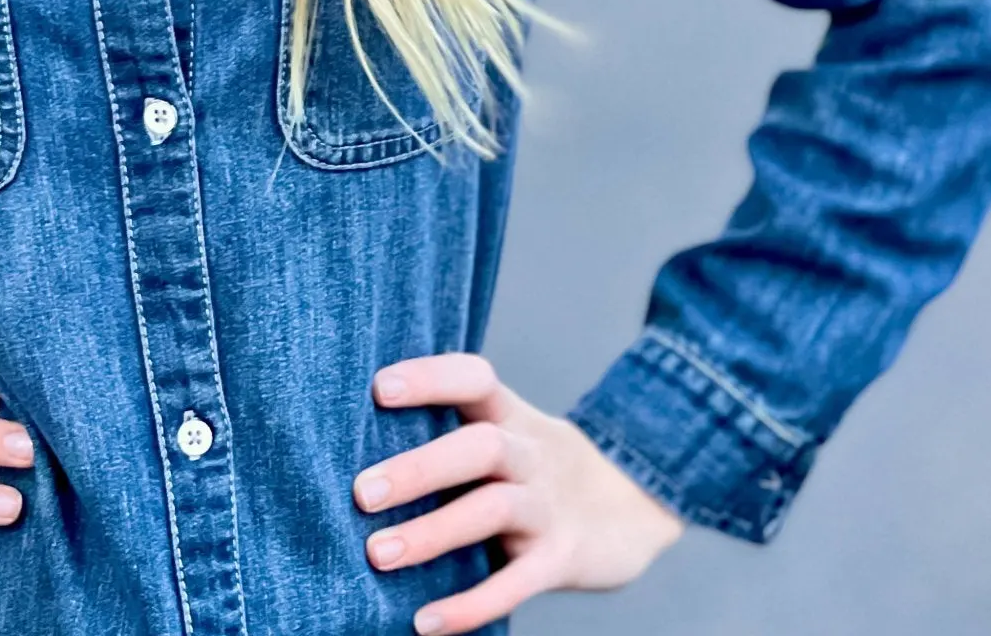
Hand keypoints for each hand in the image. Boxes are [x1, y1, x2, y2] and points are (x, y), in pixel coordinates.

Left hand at [356, 352, 683, 633]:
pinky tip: (425, 623)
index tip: (377, 389)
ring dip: (433, 533)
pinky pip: (518, 583)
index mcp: (513, 416)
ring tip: (378, 554)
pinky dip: (471, 605)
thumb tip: (354, 440)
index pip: (475, 379)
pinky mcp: (563, 559)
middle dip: (421, 468)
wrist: (635, 508)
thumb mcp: (511, 433)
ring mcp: (551, 507)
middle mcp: (532, 454)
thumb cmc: (537, 467)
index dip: (430, 378)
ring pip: (494, 510)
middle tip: (362, 492)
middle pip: (482, 447)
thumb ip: (454, 431)